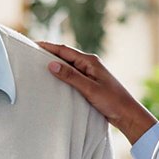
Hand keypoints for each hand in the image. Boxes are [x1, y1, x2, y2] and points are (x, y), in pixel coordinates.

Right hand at [37, 42, 156, 145]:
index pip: (64, 50)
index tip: (32, 44)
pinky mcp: (89, 83)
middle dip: (48, 53)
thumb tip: (51, 64)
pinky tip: (53, 79)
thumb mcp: (89, 89)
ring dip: (54, 64)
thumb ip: (70, 76)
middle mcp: (89, 64)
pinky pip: (72, 75)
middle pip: (65, 55)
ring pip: (68, 65)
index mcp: (90, 61)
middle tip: (31, 53)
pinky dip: (61, 74)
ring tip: (38, 65)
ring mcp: (89, 73)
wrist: (127, 114)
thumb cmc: (112, 101)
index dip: (48, 46)